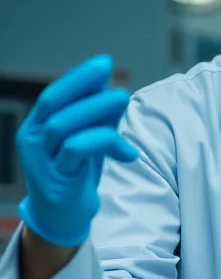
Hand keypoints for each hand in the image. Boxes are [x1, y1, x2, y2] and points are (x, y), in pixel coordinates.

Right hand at [17, 55, 138, 246]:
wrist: (65, 216)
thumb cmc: (76, 172)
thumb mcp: (88, 140)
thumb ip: (97, 118)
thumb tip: (114, 90)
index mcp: (37, 127)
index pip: (52, 95)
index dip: (77, 77)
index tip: (103, 62)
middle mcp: (31, 141)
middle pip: (52, 105)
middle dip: (83, 86)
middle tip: (113, 77)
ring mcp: (40, 161)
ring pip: (63, 126)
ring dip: (97, 111)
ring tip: (123, 101)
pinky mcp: (56, 181)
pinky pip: (76, 152)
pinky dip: (106, 144)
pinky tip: (129, 152)